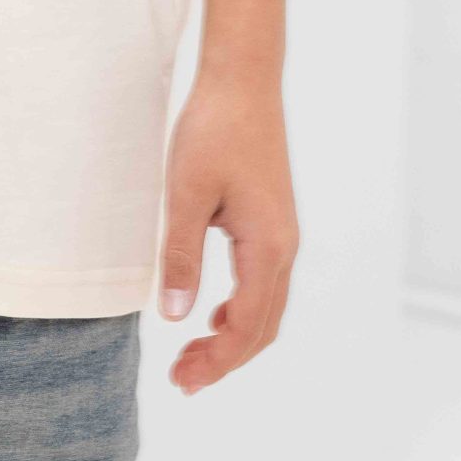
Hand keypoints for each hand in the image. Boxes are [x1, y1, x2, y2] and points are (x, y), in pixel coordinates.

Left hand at [155, 63, 298, 394]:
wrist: (243, 80)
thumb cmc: (213, 130)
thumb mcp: (185, 194)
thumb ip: (182, 257)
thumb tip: (176, 318)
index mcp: (267, 247)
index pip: (246, 327)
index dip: (215, 362)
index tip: (181, 381)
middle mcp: (284, 247)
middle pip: (262, 326)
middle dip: (225, 360)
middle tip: (182, 380)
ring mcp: (282, 234)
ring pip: (266, 307)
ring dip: (233, 338)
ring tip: (193, 355)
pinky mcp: (273, 220)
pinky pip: (263, 283)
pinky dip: (241, 310)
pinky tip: (212, 313)